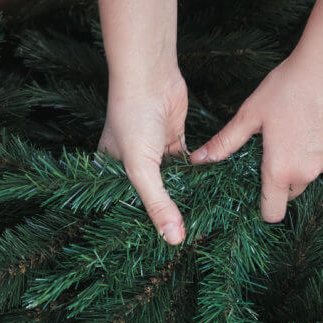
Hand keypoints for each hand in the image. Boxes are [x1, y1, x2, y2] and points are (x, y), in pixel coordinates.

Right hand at [98, 69, 187, 243]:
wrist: (149, 76)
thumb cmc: (133, 118)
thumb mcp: (141, 168)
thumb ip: (158, 204)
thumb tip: (174, 238)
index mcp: (113, 172)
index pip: (129, 206)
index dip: (145, 224)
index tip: (165, 245)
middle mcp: (132, 164)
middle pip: (153, 195)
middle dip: (169, 212)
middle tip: (189, 236)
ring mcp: (154, 153)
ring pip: (172, 182)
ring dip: (185, 195)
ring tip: (201, 220)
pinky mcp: (174, 141)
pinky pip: (186, 166)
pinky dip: (196, 177)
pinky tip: (208, 192)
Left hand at [189, 49, 322, 221]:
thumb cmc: (286, 88)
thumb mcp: (250, 115)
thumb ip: (225, 142)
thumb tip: (196, 159)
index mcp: (280, 170)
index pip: (273, 212)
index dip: (265, 207)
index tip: (261, 192)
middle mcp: (308, 172)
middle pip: (293, 190)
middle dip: (284, 177)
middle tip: (278, 146)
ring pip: (314, 170)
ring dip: (306, 159)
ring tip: (300, 126)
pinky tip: (319, 119)